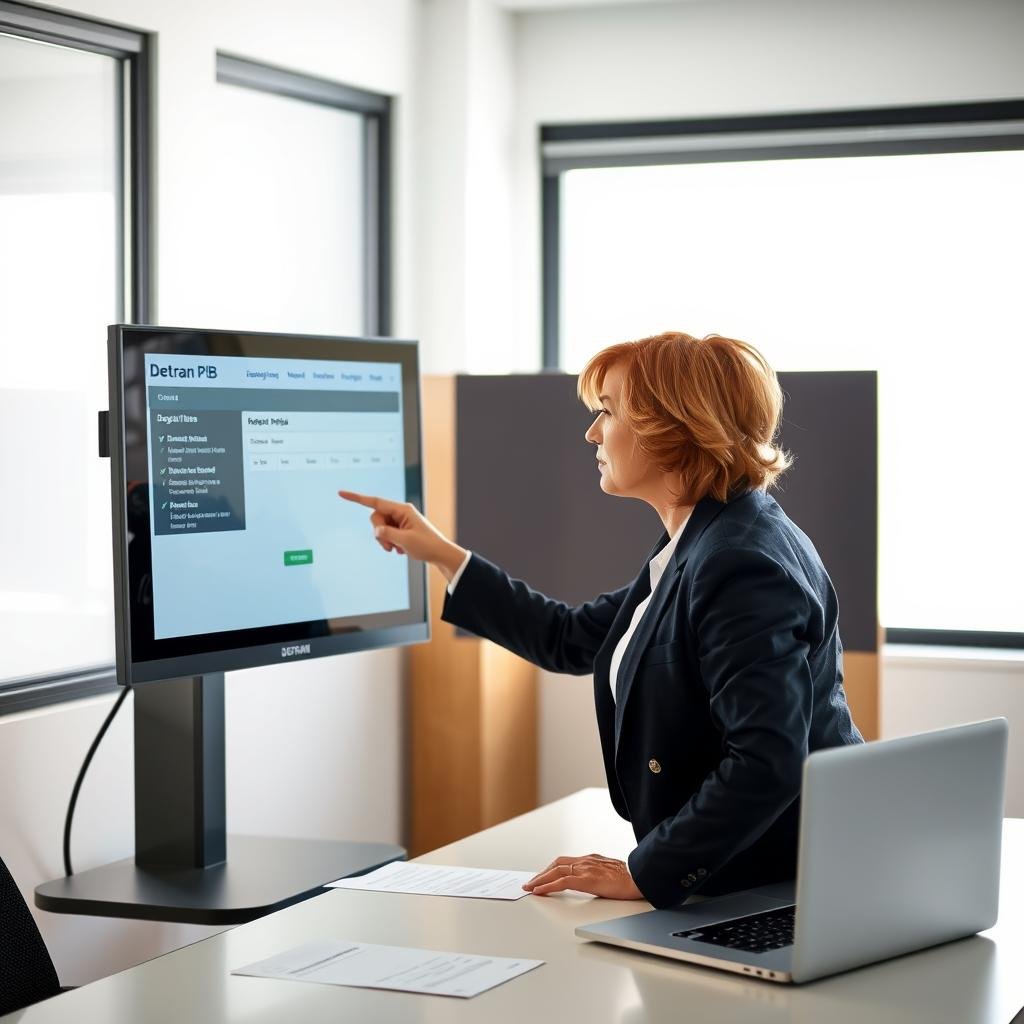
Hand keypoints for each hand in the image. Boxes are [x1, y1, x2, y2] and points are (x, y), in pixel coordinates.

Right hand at [338, 490, 467, 579]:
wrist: (439, 554)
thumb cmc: (427, 545)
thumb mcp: (405, 541)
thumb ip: (388, 534)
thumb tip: (376, 531)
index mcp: (403, 510)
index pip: (375, 502)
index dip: (357, 498)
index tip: (341, 493)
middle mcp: (400, 513)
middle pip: (376, 518)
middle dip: (379, 533)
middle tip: (390, 547)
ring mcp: (400, 521)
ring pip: (380, 528)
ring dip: (384, 540)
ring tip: (397, 549)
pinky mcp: (399, 529)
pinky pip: (386, 534)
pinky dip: (389, 542)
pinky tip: (401, 549)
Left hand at [522, 854, 644, 899]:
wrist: (641, 878)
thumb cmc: (631, 878)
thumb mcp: (611, 874)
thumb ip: (600, 876)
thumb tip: (596, 883)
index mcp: (591, 860)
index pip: (565, 862)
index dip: (551, 869)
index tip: (542, 877)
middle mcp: (586, 861)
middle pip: (557, 864)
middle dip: (542, 874)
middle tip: (531, 883)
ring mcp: (586, 868)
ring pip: (556, 870)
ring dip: (540, 879)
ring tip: (531, 887)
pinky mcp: (587, 879)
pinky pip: (562, 881)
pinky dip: (548, 885)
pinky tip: (540, 891)